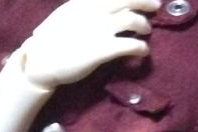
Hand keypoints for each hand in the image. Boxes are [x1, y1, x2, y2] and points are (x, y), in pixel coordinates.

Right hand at [21, 0, 159, 90]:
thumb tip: (95, 6)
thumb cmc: (51, 39)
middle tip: (155, 6)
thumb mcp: (66, 13)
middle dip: (145, 1)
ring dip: (144, 25)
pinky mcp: (103, 49)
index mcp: (86, 1)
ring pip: (132, 20)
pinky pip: (131, 45)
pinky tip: (143, 52)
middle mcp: (95, 11)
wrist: (42, 60)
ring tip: (147, 31)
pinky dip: (141, 47)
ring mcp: (100, 29)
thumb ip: (82, 8)